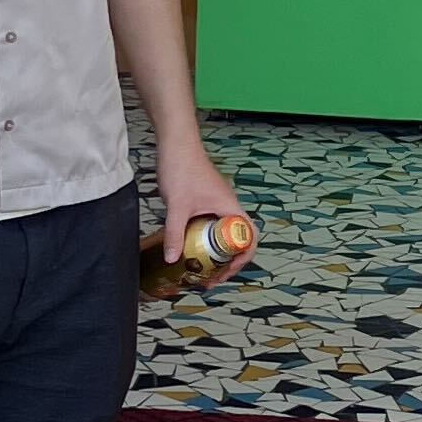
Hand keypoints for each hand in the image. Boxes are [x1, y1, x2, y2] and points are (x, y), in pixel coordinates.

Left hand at [154, 137, 247, 272]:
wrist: (175, 143)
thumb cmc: (182, 168)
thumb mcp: (178, 206)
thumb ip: (175, 233)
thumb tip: (172, 259)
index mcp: (230, 208)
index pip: (248, 238)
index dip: (241, 259)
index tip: (224, 273)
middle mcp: (228, 206)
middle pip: (237, 240)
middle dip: (227, 263)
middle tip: (211, 278)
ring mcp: (218, 203)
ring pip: (224, 234)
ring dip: (216, 253)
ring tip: (201, 269)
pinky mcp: (206, 201)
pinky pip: (212, 226)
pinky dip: (206, 240)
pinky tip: (190, 247)